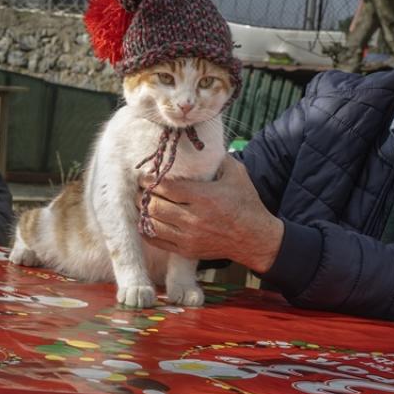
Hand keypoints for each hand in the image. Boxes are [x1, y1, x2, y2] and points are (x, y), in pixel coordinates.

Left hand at [138, 157, 284, 273]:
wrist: (256, 238)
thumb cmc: (246, 203)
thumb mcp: (236, 174)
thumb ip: (218, 158)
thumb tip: (202, 143)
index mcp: (203, 196)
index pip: (166, 188)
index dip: (150, 181)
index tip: (143, 176)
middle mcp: (193, 218)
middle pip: (155, 206)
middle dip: (142, 196)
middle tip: (137, 189)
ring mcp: (189, 236)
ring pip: (153, 224)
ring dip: (143, 212)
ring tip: (140, 203)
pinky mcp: (187, 250)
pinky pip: (158, 241)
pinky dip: (147, 231)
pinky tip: (144, 221)